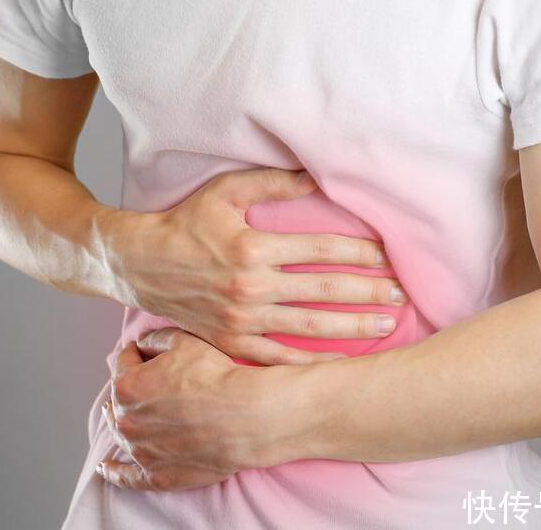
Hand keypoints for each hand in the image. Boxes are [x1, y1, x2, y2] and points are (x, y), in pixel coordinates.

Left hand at [98, 327, 298, 490]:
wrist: (245, 416)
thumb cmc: (216, 377)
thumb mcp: (184, 342)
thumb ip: (156, 340)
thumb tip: (143, 345)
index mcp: (128, 385)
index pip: (124, 362)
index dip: (137, 353)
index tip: (145, 353)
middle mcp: (127, 420)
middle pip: (120, 400)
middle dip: (131, 389)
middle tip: (147, 383)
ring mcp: (141, 451)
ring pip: (122, 435)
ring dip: (123, 423)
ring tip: (122, 418)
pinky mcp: (158, 475)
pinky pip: (129, 478)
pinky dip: (115, 473)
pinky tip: (106, 469)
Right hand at [102, 167, 404, 364]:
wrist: (141, 265)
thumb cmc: (186, 222)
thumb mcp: (225, 191)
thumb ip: (272, 183)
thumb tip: (316, 176)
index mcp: (253, 247)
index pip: (321, 250)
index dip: (358, 253)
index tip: (386, 256)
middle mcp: (251, 287)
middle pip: (323, 291)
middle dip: (367, 292)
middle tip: (400, 294)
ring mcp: (242, 320)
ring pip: (309, 327)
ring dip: (352, 327)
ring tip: (386, 326)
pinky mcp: (231, 342)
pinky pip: (279, 360)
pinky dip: (312, 363)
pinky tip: (341, 364)